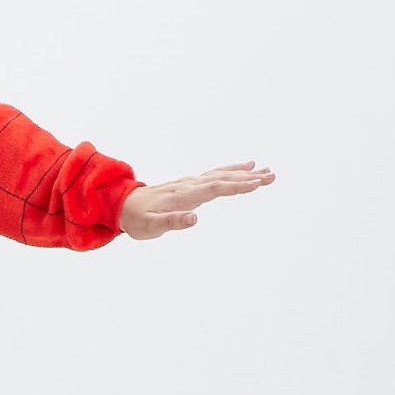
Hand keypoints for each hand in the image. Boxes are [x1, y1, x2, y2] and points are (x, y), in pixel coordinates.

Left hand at [118, 161, 274, 240]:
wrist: (122, 205)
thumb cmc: (137, 220)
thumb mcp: (150, 227)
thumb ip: (171, 222)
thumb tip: (195, 218)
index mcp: (184, 195)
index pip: (215, 188)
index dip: (236, 186)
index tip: (257, 184)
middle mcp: (190, 185)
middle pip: (223, 178)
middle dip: (248, 177)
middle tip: (272, 175)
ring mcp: (191, 183)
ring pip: (221, 175)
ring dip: (244, 173)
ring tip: (266, 171)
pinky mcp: (191, 185)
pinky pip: (215, 175)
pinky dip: (232, 170)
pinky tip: (245, 167)